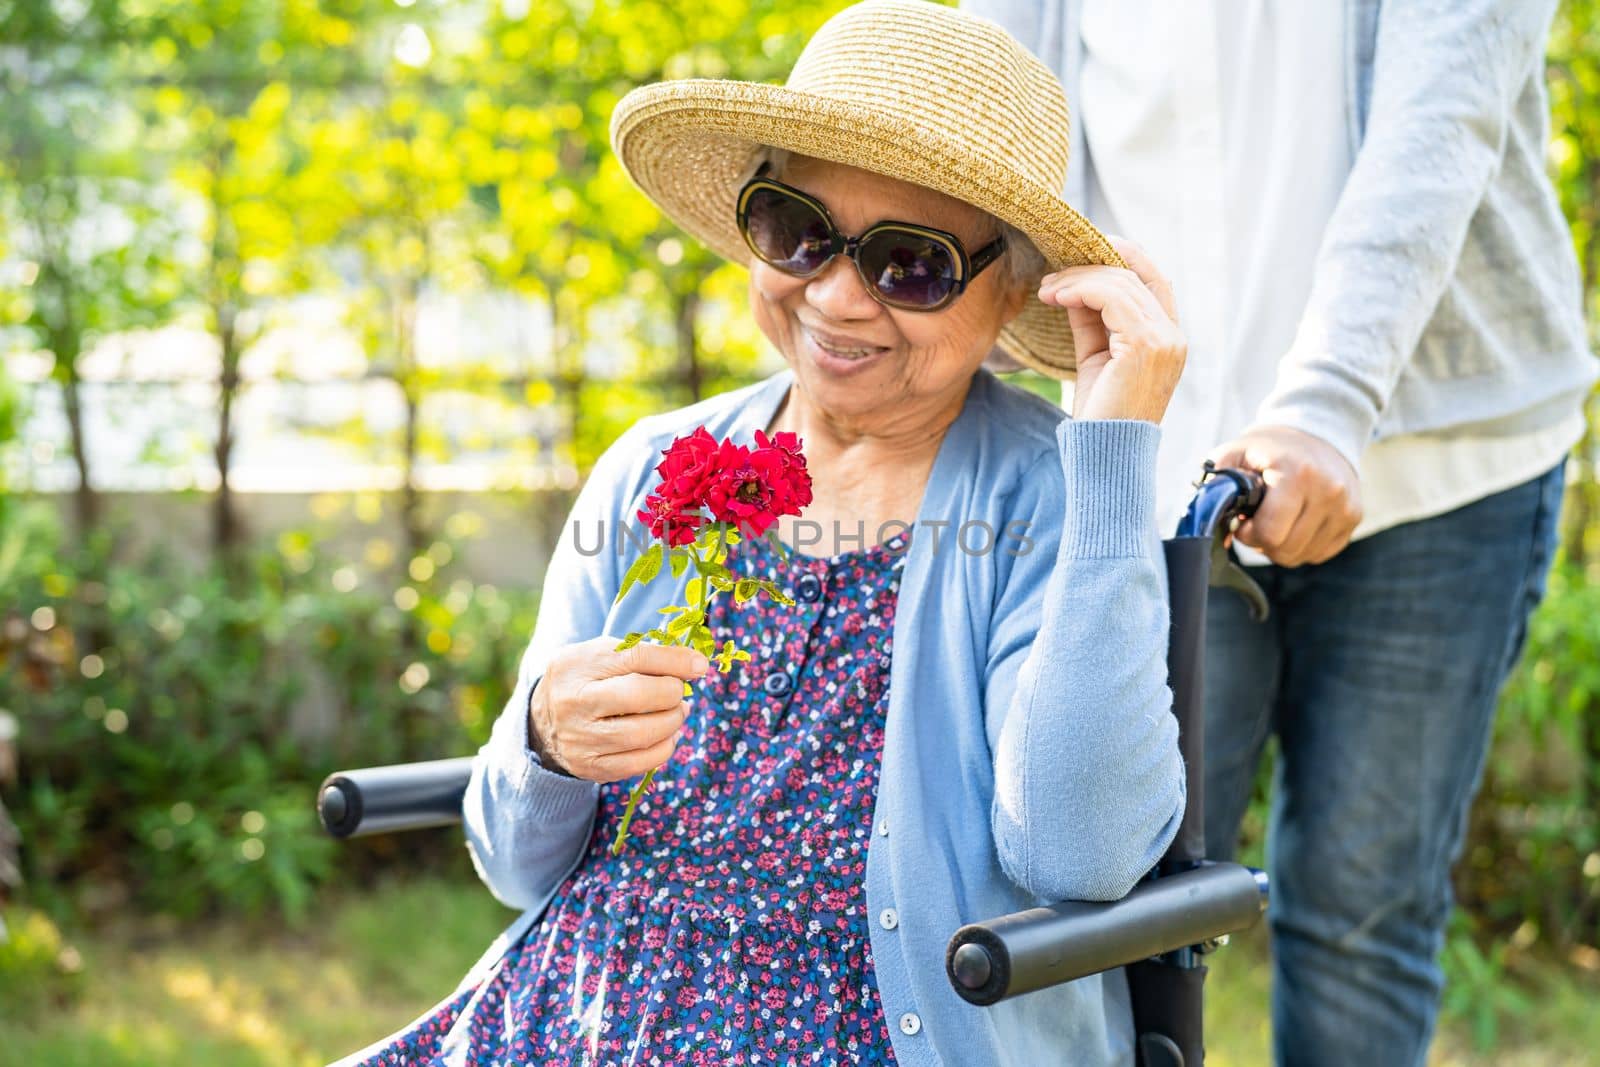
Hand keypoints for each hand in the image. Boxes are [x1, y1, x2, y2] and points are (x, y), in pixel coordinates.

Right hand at [528, 637, 707, 782]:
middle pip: (639, 696)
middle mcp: (575, 702)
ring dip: (673, 721)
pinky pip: (640, 763)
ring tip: (676, 711)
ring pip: (643, 733)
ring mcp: (581, 739)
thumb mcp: (601, 654)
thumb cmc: (585, 679)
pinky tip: (666, 735)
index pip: (636, 657)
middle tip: (678, 691)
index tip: (700, 665)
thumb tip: (694, 665)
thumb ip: (641, 652)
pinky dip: (664, 748)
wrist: (542, 721)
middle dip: (672, 693)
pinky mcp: (591, 767)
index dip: (675, 660)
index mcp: (578, 665)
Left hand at [1039, 236, 1185, 423]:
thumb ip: (1092, 322)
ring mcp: (1164, 339)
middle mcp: (1173, 336)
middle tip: (1052, 274)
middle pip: (1135, 275)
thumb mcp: (1095, 358)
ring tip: (1047, 289)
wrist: (1104, 455)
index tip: (1086, 250)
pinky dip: (1079, 289)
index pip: (1154, 279)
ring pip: (1120, 282)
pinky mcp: (1145, 345)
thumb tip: (1073, 288)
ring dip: (1077, 279)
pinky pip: (1110, 296)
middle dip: (1091, 265)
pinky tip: (1054, 297)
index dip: (1124, 256)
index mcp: (1168, 339)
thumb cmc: (1100, 414)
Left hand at [1209, 426, 1362, 566]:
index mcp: (1298, 475)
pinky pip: (1320, 553)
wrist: (1317, 431)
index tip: (1243, 519)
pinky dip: (1302, 545)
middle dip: (1263, 542)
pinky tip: (1295, 522)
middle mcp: (1329, 492)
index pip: (1270, 534)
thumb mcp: (1234, 453)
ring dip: (1282, 546)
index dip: (1248, 534)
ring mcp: (1346, 507)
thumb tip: (1208, 526)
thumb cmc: (1269, 448)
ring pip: (1302, 556)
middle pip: (1286, 551)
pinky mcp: (1354, 518)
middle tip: (1257, 520)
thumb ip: (1215, 486)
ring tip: (1277, 518)